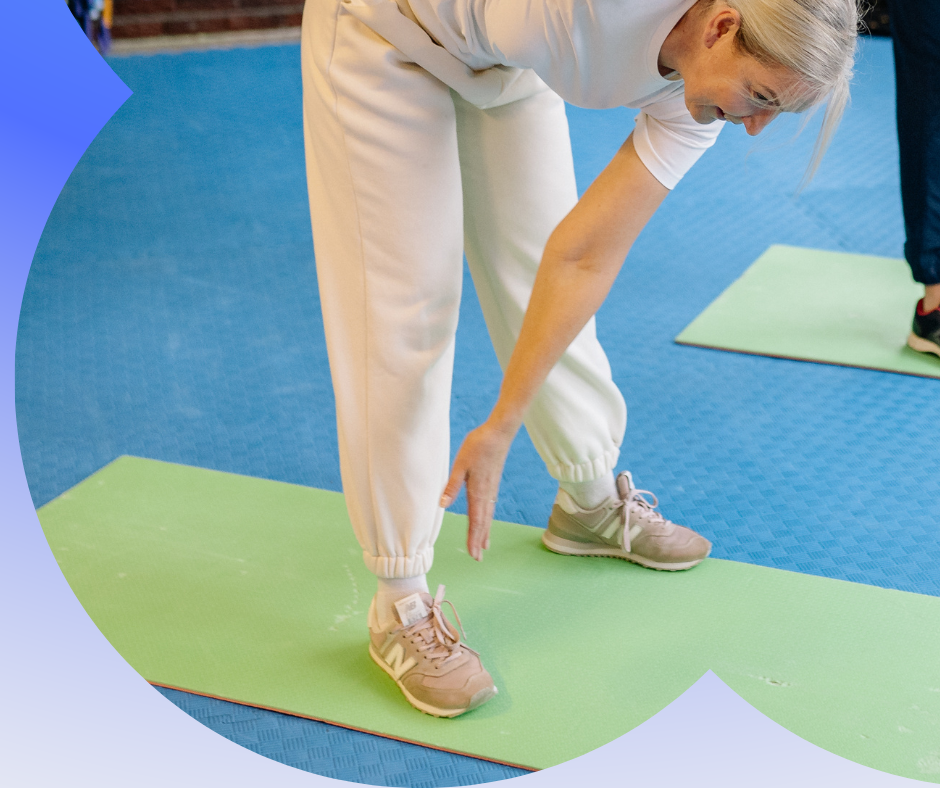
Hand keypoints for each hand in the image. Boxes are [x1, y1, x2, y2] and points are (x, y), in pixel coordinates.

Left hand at [439, 421, 514, 560]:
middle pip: (483, 523)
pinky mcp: (492, 485)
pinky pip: (490, 508)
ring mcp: (491, 490)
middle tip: (478, 559)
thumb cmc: (478, 446)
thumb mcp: (460, 464)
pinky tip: (486, 523)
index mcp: (478, 492)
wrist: (499, 434)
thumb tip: (442, 505)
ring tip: (484, 547)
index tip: (473, 554)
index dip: (474, 539)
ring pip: (488, 517)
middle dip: (480, 541)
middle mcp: (487, 495)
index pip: (475, 521)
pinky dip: (488, 520)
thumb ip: (452, 485)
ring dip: (485, 533)